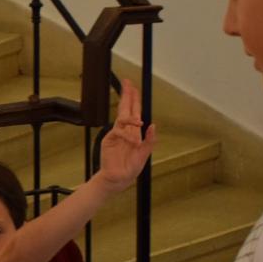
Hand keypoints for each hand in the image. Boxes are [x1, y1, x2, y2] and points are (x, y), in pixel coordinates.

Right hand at [96, 79, 156, 193]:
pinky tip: (134, 140)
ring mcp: (116, 134)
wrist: (118, 179)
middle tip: (127, 83)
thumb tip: (153, 126)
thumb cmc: (130, 168)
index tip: (133, 87)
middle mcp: (124, 131)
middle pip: (125, 108)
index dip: (134, 99)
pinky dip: (127, 134)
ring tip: (139, 122)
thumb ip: (150, 141)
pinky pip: (118, 131)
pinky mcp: (109, 140)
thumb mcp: (144, 154)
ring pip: (122, 117)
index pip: (134, 111)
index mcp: (133, 132)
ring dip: (131, 116)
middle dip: (127, 95)